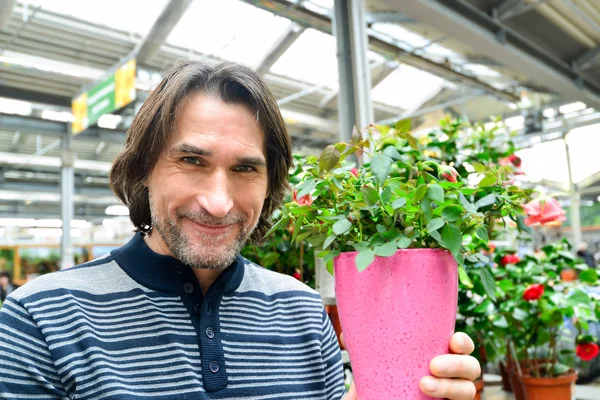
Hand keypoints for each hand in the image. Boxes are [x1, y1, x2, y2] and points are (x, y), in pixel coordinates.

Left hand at [341, 332, 479, 399]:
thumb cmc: (378, 378)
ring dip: (450, 387)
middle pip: (471, 367)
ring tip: (424, 385)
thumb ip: (363, 347)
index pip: (461, 345)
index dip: (463, 342)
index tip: (451, 340)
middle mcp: (448, 373)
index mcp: (435, 351)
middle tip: (432, 365)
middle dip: (457, 365)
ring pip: (467, 391)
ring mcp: (448, 393)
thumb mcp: (372, 361)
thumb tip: (347, 337)